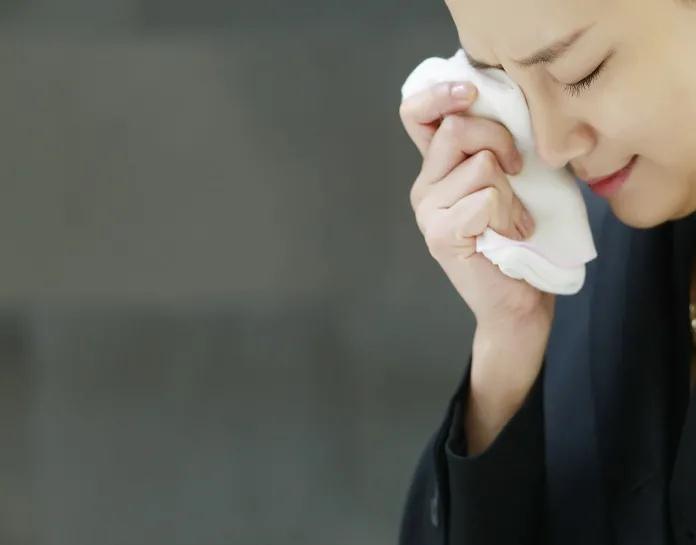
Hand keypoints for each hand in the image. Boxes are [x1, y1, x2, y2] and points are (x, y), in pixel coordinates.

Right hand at [399, 80, 554, 325]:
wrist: (518, 302)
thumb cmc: (519, 240)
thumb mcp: (509, 180)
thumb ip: (494, 145)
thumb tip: (506, 102)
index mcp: (437, 169)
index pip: (415, 113)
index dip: (439, 93)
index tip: (470, 92)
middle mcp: (424, 187)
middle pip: (456, 128)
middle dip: (500, 139)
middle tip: (517, 171)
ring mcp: (428, 211)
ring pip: (480, 163)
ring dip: (512, 191)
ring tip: (515, 218)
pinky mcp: (442, 234)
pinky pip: (486, 196)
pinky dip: (511, 214)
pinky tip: (512, 234)